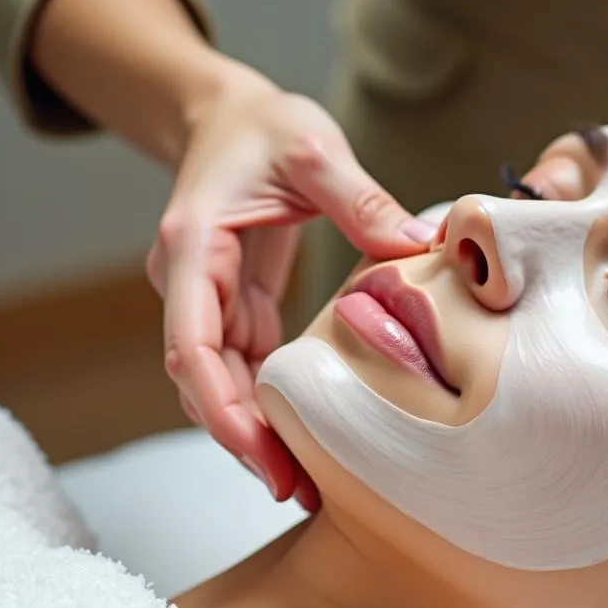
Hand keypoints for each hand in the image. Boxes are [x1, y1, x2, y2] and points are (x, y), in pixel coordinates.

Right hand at [146, 71, 435, 510]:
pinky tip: (305, 436)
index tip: (256, 447)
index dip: (218, 401)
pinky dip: (269, 402)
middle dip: (241, 437)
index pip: (190, 340)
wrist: (231, 117)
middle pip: (202, 377)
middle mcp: (191, 282)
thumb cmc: (265, 127)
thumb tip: (416, 249)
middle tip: (294, 490)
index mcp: (194, 247)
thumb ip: (359, 199)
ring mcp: (210, 297)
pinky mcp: (237, 303)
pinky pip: (245, 364)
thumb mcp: (313, 150)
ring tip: (304, 482)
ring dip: (255, 431)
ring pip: (221, 381)